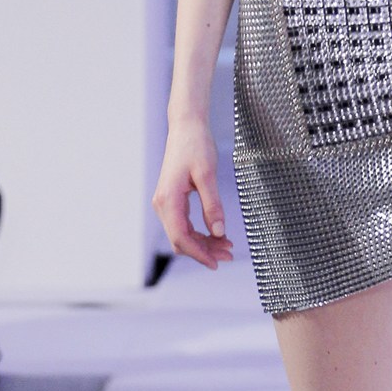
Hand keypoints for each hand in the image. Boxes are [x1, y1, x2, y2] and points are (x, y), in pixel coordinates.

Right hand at [153, 119, 234, 270]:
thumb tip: (219, 232)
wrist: (186, 127)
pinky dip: (200, 233)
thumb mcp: (208, 175)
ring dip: (203, 243)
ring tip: (227, 246)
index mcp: (168, 200)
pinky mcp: (172, 200)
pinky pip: (184, 224)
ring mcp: (165, 203)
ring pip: (182, 234)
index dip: (199, 253)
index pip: (181, 237)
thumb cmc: (196, 146)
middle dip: (204, 251)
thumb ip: (213, 205)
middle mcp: (162, 204)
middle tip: (229, 255)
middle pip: (181, 240)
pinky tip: (217, 234)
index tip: (217, 263)